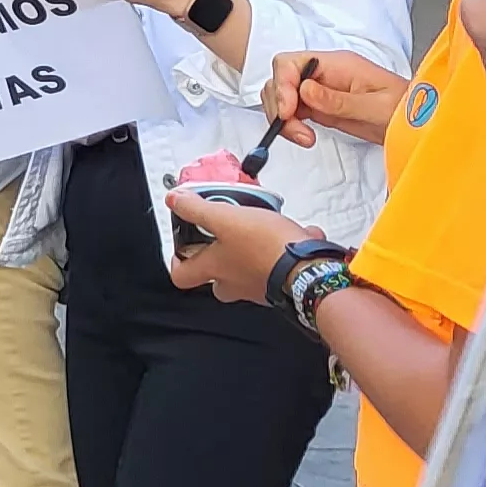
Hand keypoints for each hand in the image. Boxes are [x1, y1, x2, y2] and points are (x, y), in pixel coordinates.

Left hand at [164, 190, 321, 303]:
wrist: (311, 272)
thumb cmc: (267, 249)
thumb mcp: (225, 219)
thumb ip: (197, 210)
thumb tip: (174, 200)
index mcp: (215, 269)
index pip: (182, 275)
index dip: (178, 260)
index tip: (181, 245)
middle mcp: (235, 283)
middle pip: (218, 273)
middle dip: (221, 254)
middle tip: (226, 233)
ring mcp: (260, 286)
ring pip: (251, 267)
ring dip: (258, 247)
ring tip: (267, 224)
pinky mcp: (286, 284)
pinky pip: (284, 264)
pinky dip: (290, 248)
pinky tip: (299, 233)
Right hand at [265, 50, 408, 147]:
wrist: (417, 123)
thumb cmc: (406, 109)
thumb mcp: (376, 106)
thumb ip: (339, 99)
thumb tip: (305, 90)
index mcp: (337, 64)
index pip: (291, 62)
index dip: (283, 84)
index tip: (288, 111)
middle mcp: (324, 74)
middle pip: (281, 79)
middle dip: (280, 104)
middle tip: (293, 128)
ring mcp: (320, 91)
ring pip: (282, 96)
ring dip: (283, 118)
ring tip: (303, 137)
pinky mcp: (320, 107)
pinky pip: (293, 112)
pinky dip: (290, 125)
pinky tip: (305, 137)